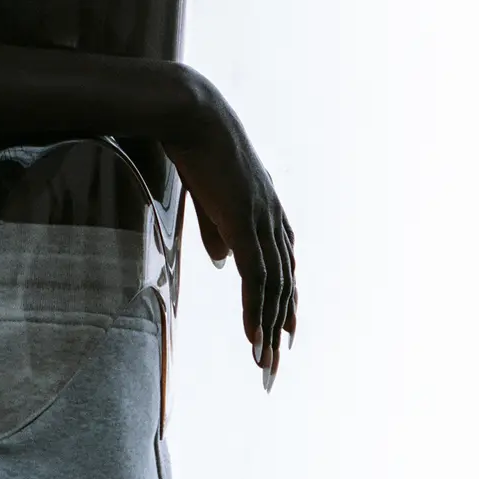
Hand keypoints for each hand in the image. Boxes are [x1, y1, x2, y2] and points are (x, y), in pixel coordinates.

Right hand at [164, 93, 296, 389]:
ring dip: (270, 329)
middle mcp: (273, 217)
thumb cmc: (196, 144)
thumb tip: (221, 261)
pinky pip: (256, 279)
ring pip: (274, 288)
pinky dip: (257, 313)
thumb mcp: (211, 193)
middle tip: (277, 364)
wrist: (192, 114)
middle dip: (282, 325)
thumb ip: (219, 228)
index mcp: (267, 207)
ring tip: (264, 364)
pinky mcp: (245, 223)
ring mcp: (261, 221)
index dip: (286, 300)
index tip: (285, 333)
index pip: (284, 264)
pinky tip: (254, 339)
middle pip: (285, 283)